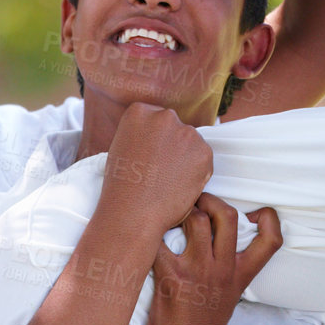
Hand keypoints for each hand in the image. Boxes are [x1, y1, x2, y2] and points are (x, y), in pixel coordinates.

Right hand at [100, 102, 212, 236]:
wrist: (133, 212)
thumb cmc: (123, 186)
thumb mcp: (121, 147)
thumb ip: (141, 133)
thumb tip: (156, 135)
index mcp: (140, 111)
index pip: (156, 118)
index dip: (155, 140)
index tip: (150, 155)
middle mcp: (165, 116)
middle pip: (175, 127)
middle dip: (171, 145)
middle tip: (160, 169)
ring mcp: (186, 132)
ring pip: (191, 143)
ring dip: (185, 157)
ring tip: (168, 179)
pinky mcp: (203, 151)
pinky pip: (203, 158)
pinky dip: (197, 171)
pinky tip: (179, 184)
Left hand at [146, 196, 281, 324]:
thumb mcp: (231, 295)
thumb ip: (230, 268)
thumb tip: (218, 241)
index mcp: (241, 273)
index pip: (271, 239)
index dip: (268, 218)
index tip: (253, 214)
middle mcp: (223, 269)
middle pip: (227, 216)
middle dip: (210, 199)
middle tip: (195, 203)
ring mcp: (199, 272)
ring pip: (196, 221)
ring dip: (181, 213)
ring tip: (170, 218)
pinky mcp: (172, 279)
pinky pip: (159, 244)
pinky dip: (150, 236)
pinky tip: (145, 239)